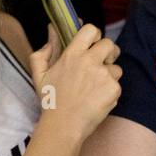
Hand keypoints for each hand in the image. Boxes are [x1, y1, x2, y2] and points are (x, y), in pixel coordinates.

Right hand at [30, 24, 121, 141]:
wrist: (64, 125)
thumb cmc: (51, 101)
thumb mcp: (39, 75)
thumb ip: (41, 53)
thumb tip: (50, 35)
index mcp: (72, 54)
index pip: (91, 30)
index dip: (94, 35)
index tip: (92, 44)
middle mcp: (90, 61)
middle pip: (110, 44)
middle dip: (109, 52)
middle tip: (102, 63)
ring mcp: (103, 75)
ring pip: (116, 68)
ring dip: (109, 76)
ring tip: (95, 89)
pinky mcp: (113, 88)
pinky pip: (117, 85)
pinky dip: (110, 92)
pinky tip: (97, 100)